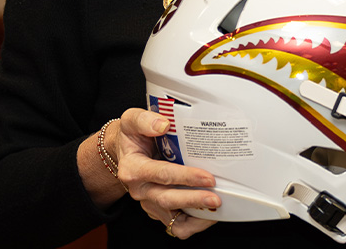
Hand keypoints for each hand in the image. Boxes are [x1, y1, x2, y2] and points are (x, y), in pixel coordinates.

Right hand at [115, 108, 219, 238]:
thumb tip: (163, 125)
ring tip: (217, 208)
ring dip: (196, 215)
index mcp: (133, 168)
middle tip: (217, 197)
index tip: (207, 177)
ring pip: (173, 218)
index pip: (161, 175)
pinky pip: (177, 226)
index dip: (185, 177)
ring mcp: (149, 203)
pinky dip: (194, 224)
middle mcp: (140, 190)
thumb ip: (145, 120)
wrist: (128, 150)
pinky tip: (209, 214)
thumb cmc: (134, 135)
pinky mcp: (159, 211)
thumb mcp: (132, 120)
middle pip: (168, 200)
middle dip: (194, 199)